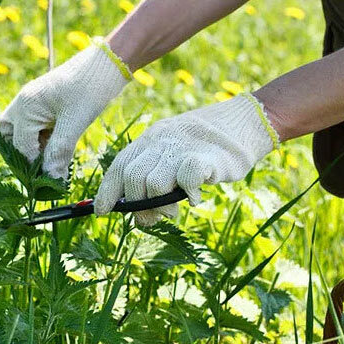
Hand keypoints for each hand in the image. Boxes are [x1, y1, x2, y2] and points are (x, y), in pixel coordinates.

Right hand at [0, 38, 131, 178]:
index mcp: (25, 106)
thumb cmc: (91, 87)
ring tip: (54, 161)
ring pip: (19, 134)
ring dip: (33, 150)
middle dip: (24, 158)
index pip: (21, 147)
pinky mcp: (43, 105)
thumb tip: (51, 179)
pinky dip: (42, 142)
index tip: (50, 183)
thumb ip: (59, 150)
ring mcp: (31, 104)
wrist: (108, 63)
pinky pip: (34, 128)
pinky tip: (60, 149)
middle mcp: (22, 104)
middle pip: (8, 139)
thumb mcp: (76, 122)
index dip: (34, 167)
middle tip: (44, 172)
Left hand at [94, 93, 279, 225]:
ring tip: (172, 212)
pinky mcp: (204, 158)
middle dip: (136, 206)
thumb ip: (153, 176)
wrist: (241, 123)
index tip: (102, 211)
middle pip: (133, 178)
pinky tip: (194, 199)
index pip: (119, 166)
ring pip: (154, 184)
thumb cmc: (204, 146)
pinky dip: (187, 195)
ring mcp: (181, 149)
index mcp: (149, 140)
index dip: (107, 192)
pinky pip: (185, 180)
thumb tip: (137, 215)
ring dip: (160, 206)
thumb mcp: (171, 154)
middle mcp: (160, 142)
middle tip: (149, 219)